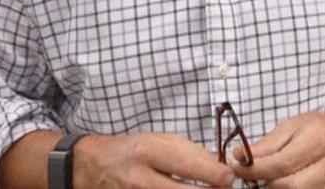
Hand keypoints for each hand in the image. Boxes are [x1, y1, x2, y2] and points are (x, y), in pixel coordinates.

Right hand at [76, 133, 234, 188]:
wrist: (95, 166)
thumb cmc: (134, 150)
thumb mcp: (161, 141)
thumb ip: (192, 153)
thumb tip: (221, 169)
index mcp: (149, 152)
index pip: (190, 167)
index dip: (217, 175)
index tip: (229, 177)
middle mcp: (140, 179)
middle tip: (223, 188)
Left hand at [230, 111, 324, 188]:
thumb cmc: (317, 128)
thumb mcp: (291, 126)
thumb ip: (266, 143)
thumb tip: (239, 156)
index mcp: (318, 140)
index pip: (283, 163)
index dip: (256, 169)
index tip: (236, 167)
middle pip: (289, 185)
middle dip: (264, 182)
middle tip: (251, 174)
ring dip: (275, 188)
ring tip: (267, 177)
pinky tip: (281, 182)